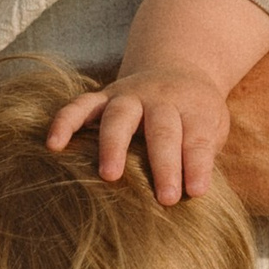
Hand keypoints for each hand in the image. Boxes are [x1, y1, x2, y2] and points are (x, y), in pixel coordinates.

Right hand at [48, 69, 233, 202]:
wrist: (178, 71)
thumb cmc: (196, 115)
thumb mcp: (214, 128)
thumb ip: (204, 155)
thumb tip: (193, 194)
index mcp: (194, 107)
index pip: (197, 138)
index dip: (197, 165)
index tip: (196, 192)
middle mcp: (160, 98)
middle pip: (161, 129)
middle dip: (163, 164)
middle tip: (165, 197)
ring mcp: (129, 95)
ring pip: (119, 116)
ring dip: (113, 145)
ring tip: (109, 176)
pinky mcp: (102, 97)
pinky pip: (80, 106)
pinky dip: (65, 122)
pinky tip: (54, 144)